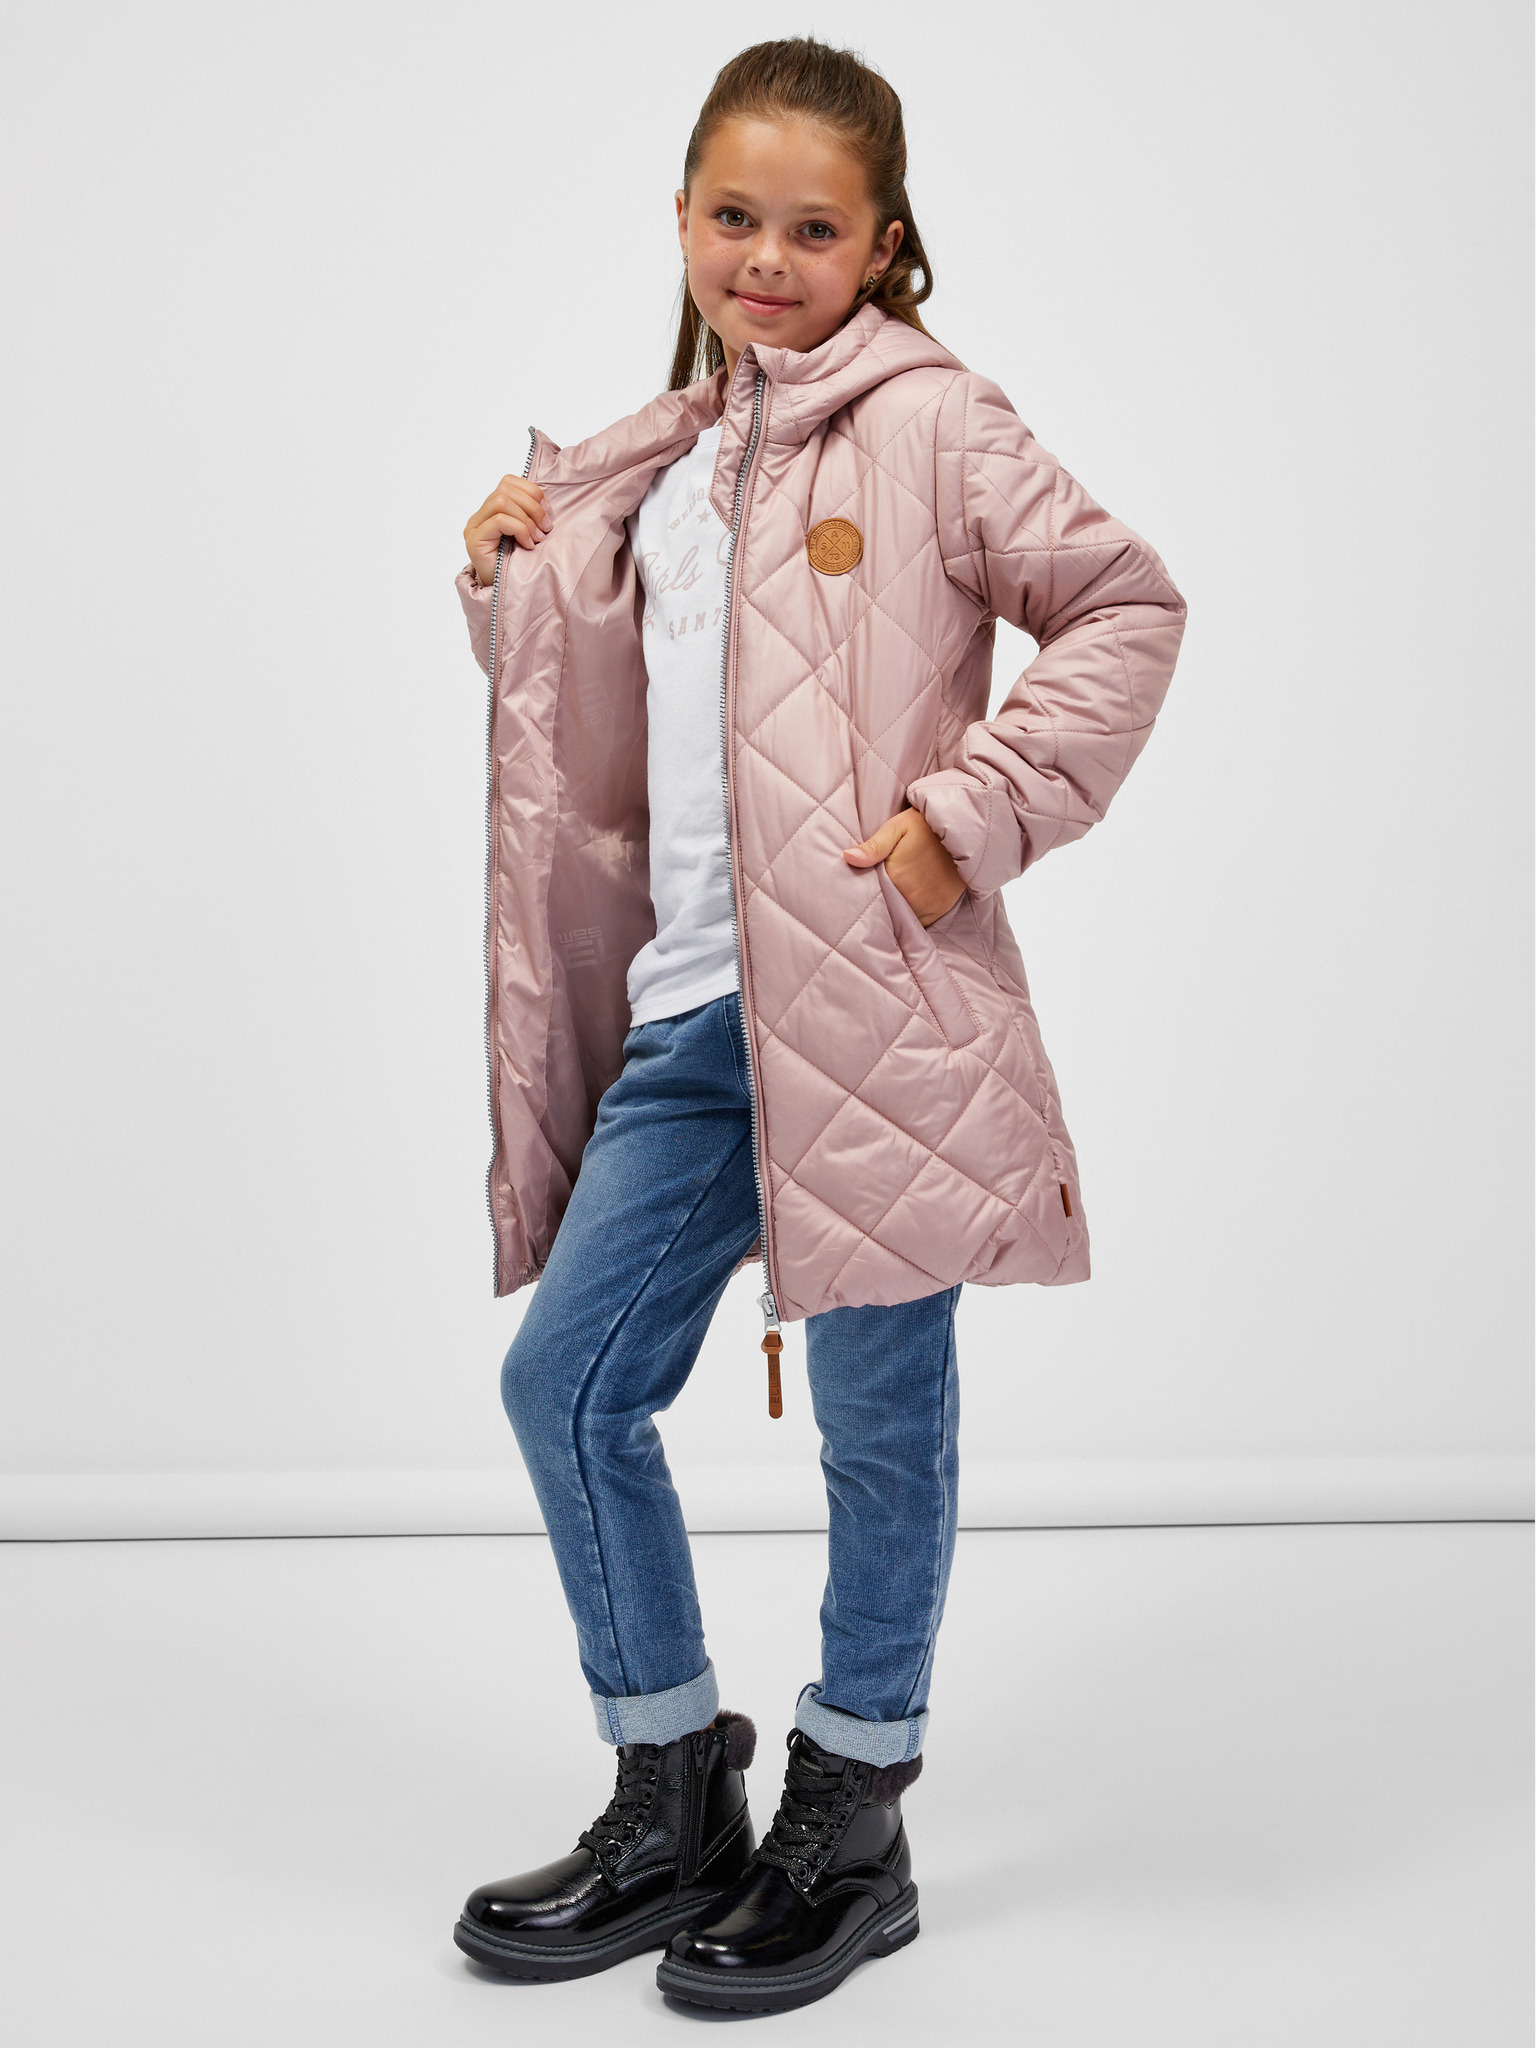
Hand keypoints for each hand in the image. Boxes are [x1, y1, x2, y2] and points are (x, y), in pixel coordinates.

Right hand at [463, 474, 553, 585]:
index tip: (548, 511)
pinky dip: (519, 529)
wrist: (505, 597)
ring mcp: (474, 527)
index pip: (508, 482)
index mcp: (492, 510)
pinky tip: (527, 545)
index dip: (531, 491)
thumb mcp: (530, 535)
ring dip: (527, 519)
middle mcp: (480, 516)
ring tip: (538, 539)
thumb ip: (531, 516)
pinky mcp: (474, 540)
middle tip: (546, 528)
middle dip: (532, 506)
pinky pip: (499, 520)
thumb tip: (546, 502)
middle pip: (505, 489)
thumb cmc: (520, 567)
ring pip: (501, 501)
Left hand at [842, 807, 964, 926]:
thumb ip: (873, 846)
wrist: (963, 827)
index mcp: (896, 879)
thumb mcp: (896, 828)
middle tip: (874, 900)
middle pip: (888, 913)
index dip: (865, 900)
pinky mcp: (941, 908)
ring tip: (891, 902)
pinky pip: (921, 922)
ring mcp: (929, 906)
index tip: (859, 898)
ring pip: (904, 919)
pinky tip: (907, 904)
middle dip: (881, 908)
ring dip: (897, 913)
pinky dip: (913, 916)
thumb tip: (847, 857)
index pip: (872, 901)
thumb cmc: (925, 825)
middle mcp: (913, 898)